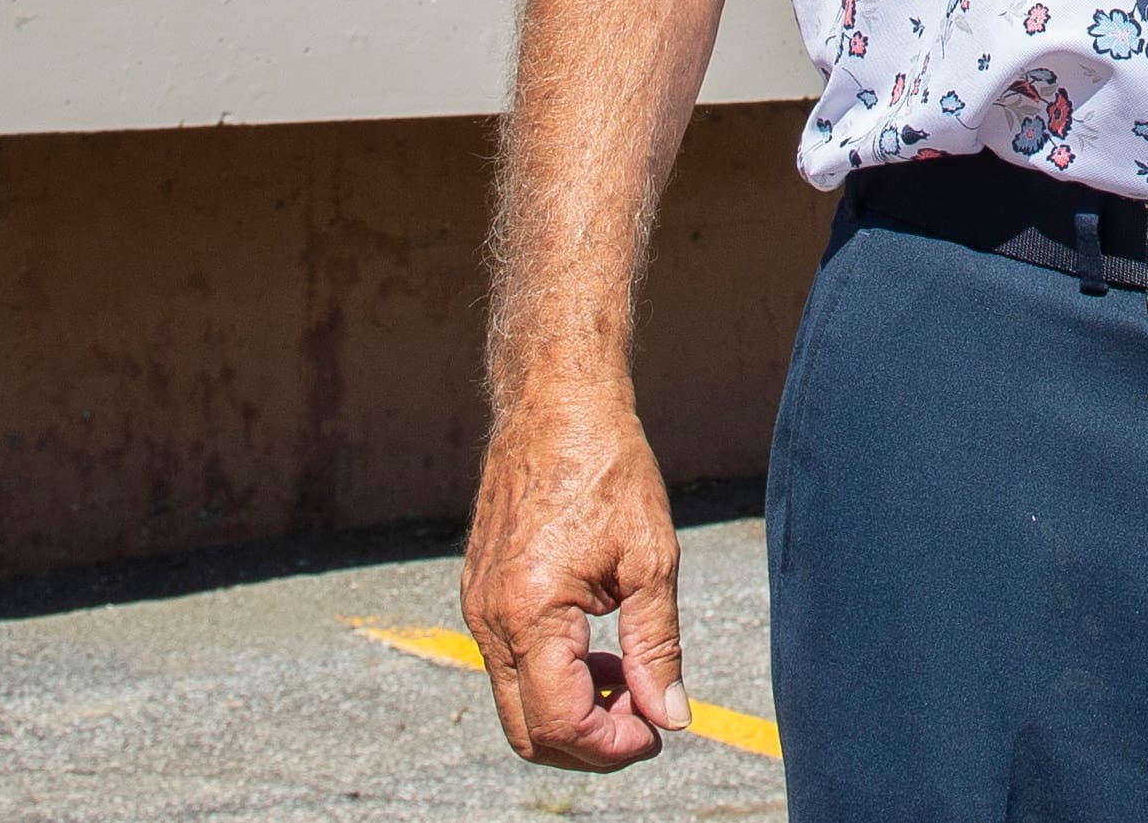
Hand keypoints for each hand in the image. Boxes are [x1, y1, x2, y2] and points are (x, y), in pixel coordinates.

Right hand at [461, 388, 689, 768]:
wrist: (557, 401)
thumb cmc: (609, 467)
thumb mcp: (651, 560)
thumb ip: (657, 647)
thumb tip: (670, 717)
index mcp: (531, 611)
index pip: (561, 723)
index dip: (612, 746)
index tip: (656, 731)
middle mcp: (489, 617)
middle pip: (527, 731)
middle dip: (589, 741)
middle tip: (643, 715)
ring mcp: (477, 605)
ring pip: (515, 700)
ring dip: (572, 708)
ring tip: (625, 671)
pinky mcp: (479, 592)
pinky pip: (508, 662)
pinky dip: (551, 675)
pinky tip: (594, 645)